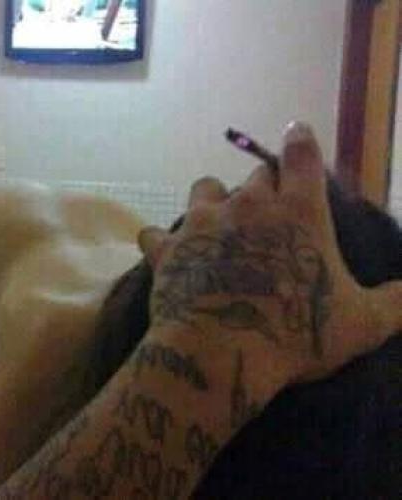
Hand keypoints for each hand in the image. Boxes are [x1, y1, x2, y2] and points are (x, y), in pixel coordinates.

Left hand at [138, 122, 400, 386]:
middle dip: (262, 187)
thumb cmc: (297, 334)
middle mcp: (246, 206)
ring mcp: (201, 224)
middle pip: (254, 175)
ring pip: (204, 188)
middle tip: (266, 213)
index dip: (299, 140)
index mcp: (297, 211)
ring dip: (212, 201)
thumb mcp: (362, 323)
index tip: (295, 130)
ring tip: (216, 224)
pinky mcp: (167, 249)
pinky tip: (168, 255)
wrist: (221, 353)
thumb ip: (397, 302)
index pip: (300, 155)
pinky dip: (163, 242)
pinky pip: (157, 234)